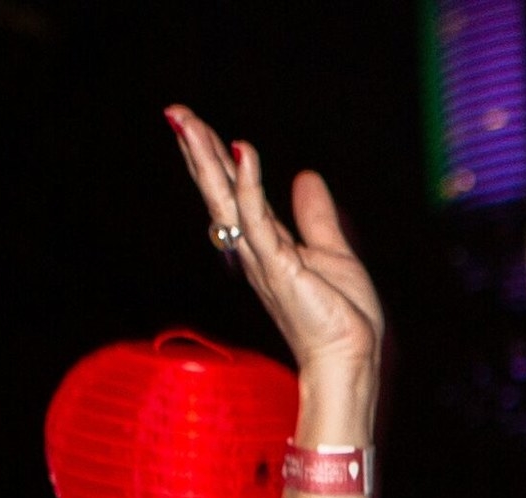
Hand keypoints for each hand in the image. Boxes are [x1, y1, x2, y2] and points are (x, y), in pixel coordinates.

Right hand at [164, 107, 384, 409]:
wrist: (351, 356)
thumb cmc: (340, 316)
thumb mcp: (330, 252)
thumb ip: (314, 216)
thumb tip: (306, 178)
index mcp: (264, 243)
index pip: (233, 192)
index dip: (215, 158)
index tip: (193, 125)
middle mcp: (253, 248)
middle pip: (218, 190)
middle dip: (196, 151)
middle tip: (175, 113)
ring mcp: (261, 257)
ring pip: (226, 198)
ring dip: (207, 159)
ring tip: (188, 123)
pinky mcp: (276, 266)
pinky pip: (257, 219)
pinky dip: (249, 184)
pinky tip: (242, 153)